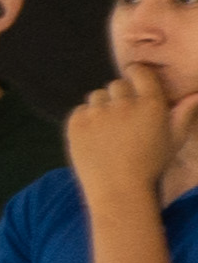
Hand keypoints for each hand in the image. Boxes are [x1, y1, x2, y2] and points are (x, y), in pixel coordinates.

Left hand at [70, 72, 185, 203]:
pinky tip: (94, 137)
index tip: (134, 82)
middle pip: (117, 85)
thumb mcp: (173, 139)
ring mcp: (98, 113)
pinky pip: (80, 110)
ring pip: (97, 96)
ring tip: (107, 129)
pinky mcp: (76, 123)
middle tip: (122, 117)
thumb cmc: (150, 165)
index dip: (135, 75)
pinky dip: (85, 119)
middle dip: (120, 96)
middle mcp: (124, 103)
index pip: (139, 73)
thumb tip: (195, 93)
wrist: (119, 189)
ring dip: (102, 106)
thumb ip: (183, 114)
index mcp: (151, 104)